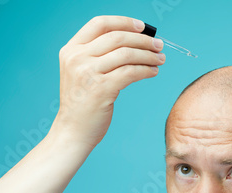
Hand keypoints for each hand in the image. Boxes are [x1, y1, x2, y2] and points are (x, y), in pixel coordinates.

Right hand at [51, 16, 164, 149]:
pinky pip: (131, 72)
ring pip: (127, 54)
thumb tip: (133, 40)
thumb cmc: (82, 103)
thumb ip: (97, 55)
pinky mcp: (101, 89)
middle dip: (143, 40)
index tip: (143, 27)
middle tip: (159, 45)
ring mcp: (88, 73)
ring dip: (148, 55)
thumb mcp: (80, 72)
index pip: (100, 24)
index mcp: (71, 50)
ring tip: (160, 59)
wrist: (72, 131)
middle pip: (118, 37)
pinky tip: (153, 72)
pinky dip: (146, 70)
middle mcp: (77, 58)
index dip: (124, 22)